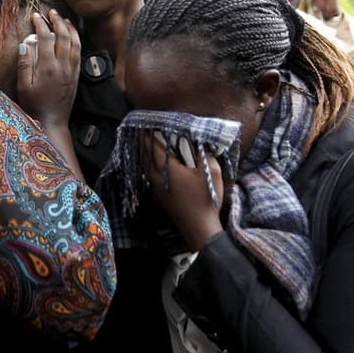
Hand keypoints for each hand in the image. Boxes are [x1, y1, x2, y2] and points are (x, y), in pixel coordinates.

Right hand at [16, 9, 80, 126]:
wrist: (52, 122)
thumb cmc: (34, 106)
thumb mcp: (24, 86)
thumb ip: (24, 64)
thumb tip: (25, 43)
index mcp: (48, 67)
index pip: (46, 38)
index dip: (41, 24)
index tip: (35, 16)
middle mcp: (62, 66)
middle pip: (63, 36)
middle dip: (57, 21)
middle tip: (51, 12)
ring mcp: (71, 70)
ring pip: (75, 43)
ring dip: (70, 28)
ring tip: (64, 19)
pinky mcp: (76, 75)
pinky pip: (79, 52)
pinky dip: (77, 40)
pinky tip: (73, 36)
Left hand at [142, 134, 223, 250]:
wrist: (198, 227)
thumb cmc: (206, 199)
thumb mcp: (211, 173)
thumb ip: (206, 155)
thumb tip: (202, 143)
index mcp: (168, 169)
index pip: (154, 147)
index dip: (149, 134)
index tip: (146, 124)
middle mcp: (156, 177)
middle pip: (145, 155)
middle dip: (144, 142)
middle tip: (142, 131)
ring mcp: (155, 188)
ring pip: (144, 166)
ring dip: (143, 154)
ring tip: (144, 145)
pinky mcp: (157, 196)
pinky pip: (147, 175)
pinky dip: (146, 166)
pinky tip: (150, 165)